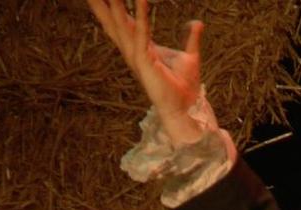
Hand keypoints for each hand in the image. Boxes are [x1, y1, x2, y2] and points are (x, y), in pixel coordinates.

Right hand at [86, 0, 204, 144]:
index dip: (113, 6)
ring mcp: (136, 56)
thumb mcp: (190, 56)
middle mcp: (133, 50)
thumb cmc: (184, 87)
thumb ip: (192, 38)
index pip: (123, 22)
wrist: (185, 109)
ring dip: (117, 4)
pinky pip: (142, 34)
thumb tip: (197, 23)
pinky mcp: (145, 62)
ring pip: (123, 25)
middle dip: (102, 4)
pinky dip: (142, 17)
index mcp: (140, 47)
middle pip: (113, 22)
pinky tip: (142, 0)